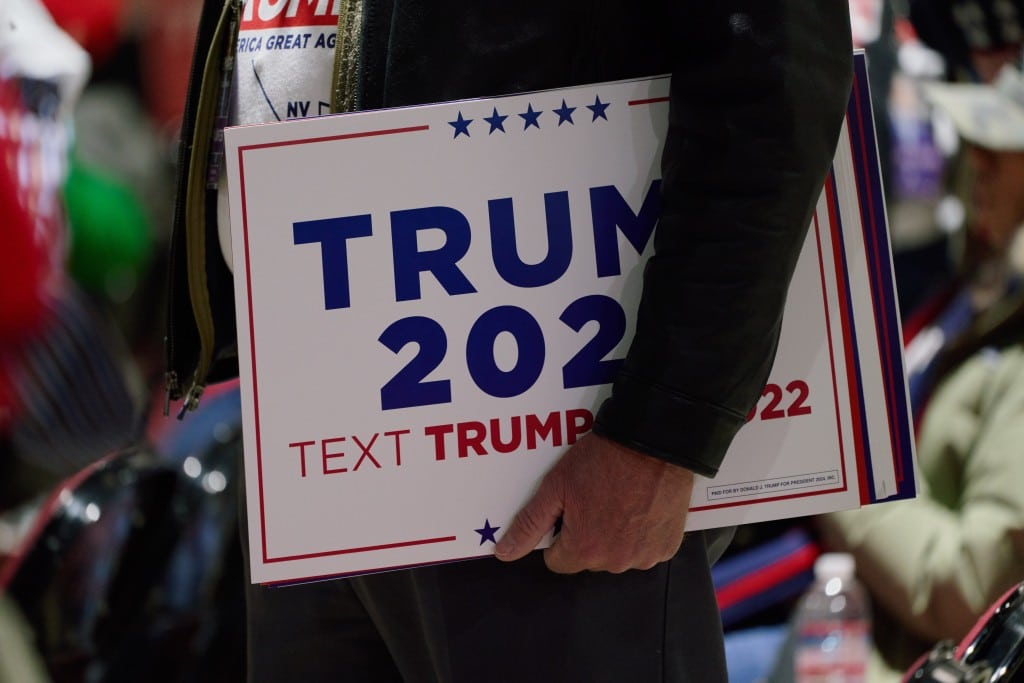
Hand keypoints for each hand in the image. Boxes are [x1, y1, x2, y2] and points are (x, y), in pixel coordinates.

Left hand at [494, 432, 694, 573]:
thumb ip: (530, 524)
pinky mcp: (668, 546)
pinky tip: (641, 505)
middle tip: (595, 499)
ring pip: (619, 555)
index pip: (558, 561)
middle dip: (588, 535)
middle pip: (590, 558)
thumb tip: (504, 553)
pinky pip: (646, 549)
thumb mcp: (556, 487)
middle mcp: (616, 562)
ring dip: (616, 535)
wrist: (652, 441)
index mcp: (585, 550)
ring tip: (620, 499)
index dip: (559, 534)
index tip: (570, 510)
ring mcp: (645, 556)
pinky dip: (642, 533)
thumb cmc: (602, 460)